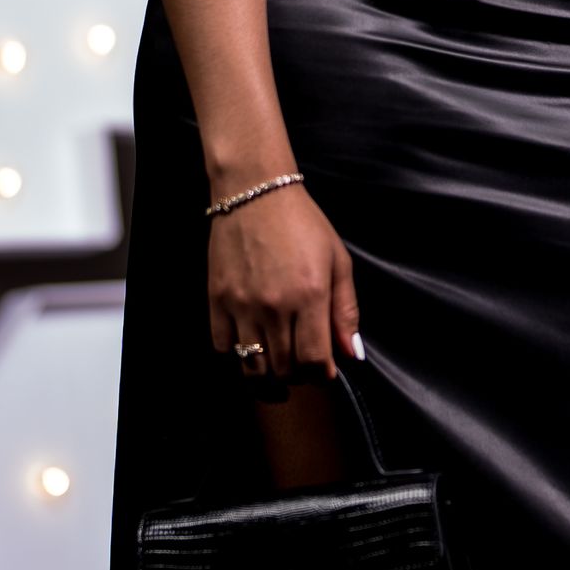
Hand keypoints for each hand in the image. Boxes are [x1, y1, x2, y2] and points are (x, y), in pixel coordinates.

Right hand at [208, 180, 363, 379]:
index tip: (325, 371)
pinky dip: (237, 353)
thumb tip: (352, 354)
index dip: (322, 376)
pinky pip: (223, 347)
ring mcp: (242, 305)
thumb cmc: (303, 224)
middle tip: (303, 363)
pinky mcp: (217, 300)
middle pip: (283, 369)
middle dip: (298, 375)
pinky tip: (250, 341)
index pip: (315, 362)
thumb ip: (346, 310)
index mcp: (310, 295)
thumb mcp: (338, 261)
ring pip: (252, 366)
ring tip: (277, 363)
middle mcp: (275, 306)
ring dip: (267, 373)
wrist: (255, 193)